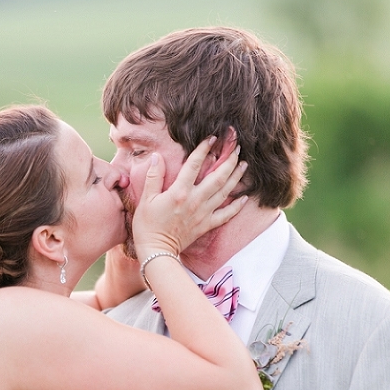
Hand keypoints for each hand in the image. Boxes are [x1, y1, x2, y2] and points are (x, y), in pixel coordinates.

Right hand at [132, 137, 247, 259]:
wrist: (156, 252)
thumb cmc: (147, 226)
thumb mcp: (145, 199)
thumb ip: (153, 177)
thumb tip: (157, 157)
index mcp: (180, 192)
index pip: (194, 165)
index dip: (204, 149)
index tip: (212, 138)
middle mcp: (195, 201)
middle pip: (217, 176)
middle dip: (228, 160)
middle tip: (236, 148)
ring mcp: (203, 213)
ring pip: (225, 192)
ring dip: (236, 177)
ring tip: (243, 165)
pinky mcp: (206, 225)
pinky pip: (226, 214)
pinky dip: (237, 206)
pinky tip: (244, 198)